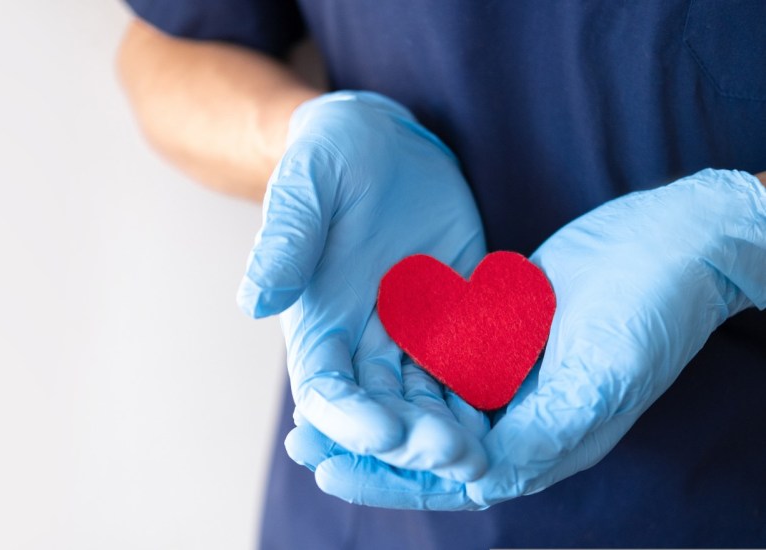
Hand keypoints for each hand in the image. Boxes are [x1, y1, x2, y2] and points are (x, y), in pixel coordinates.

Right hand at [238, 91, 488, 477]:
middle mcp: (363, 341)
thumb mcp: (303, 187)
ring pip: (431, 400)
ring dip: (453, 431)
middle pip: (384, 411)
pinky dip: (488, 391)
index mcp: (319, 324)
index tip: (386, 434)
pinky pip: (473, 364)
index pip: (326, 393)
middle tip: (455, 456)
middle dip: (414, 440)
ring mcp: (412, 333)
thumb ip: (283, 242)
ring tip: (485, 453)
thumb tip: (253, 301)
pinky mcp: (457, 316)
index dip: (351, 422)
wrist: (384, 140)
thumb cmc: (331, 156)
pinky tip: (516, 411)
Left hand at [289, 169, 765, 508]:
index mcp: (541, 444)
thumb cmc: (650, 311)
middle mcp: (515, 418)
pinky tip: (352, 350)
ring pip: (422, 402)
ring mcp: (503, 375)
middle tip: (298, 440)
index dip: (386, 476)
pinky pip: (435, 355)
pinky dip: (394, 360)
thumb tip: (473, 483)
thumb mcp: (599, 381)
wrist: (674, 239)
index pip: (448, 478)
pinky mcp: (494, 333)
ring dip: (369, 405)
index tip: (326, 467)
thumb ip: (538, 437)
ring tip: (309, 404)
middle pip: (423, 447)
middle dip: (362, 446)